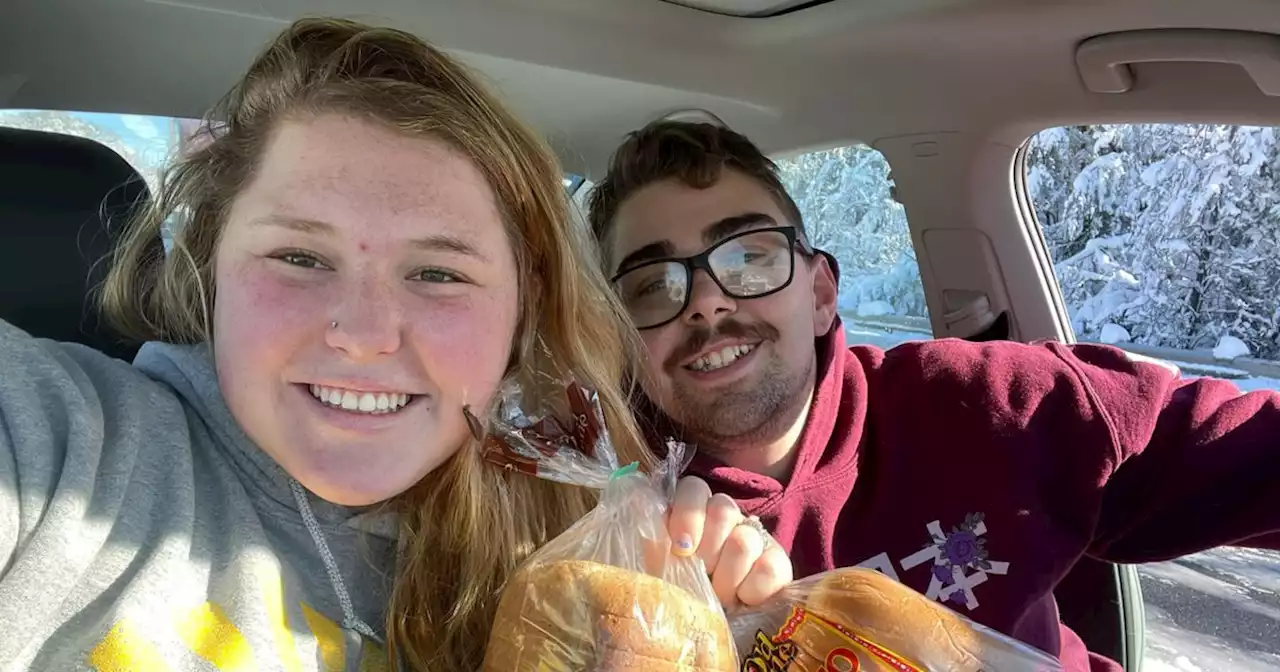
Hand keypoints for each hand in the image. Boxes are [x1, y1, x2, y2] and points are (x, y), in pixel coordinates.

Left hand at [666, 476, 792, 608]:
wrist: (713, 622)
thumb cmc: (682, 591)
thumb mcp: (661, 569)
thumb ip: (658, 549)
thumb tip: (660, 539)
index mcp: (694, 510)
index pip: (695, 489)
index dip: (688, 516)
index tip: (681, 549)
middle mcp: (727, 516)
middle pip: (723, 509)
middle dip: (707, 551)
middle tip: (702, 575)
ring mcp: (756, 536)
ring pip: (744, 541)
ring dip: (727, 577)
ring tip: (720, 597)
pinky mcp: (779, 561)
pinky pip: (770, 567)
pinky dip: (752, 589)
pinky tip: (743, 599)